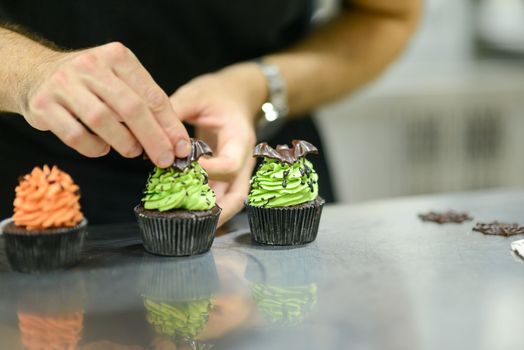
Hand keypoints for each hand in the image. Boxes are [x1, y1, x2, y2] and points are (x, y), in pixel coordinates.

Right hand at [21, 42, 189, 166]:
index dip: (170, 125)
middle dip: (153, 138)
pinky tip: (103, 147)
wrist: (34, 72)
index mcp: (117, 57)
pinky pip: (76, 135)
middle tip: (165, 159)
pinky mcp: (43, 104)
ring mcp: (63, 83)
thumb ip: (146, 105)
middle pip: (131, 108)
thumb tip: (175, 142)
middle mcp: (90, 65)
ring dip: (124, 143)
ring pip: (103, 121)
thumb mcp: (120, 81)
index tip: (181, 147)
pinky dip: (95, 148)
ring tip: (132, 150)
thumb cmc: (90, 84)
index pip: (152, 95)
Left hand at [170, 63, 265, 225]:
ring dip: (212, 215)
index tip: (186, 168)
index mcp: (240, 138)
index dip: (210, 170)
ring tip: (186, 224)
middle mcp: (244, 159)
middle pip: (238, 194)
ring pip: (231, 200)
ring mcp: (238, 170)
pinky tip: (186, 213)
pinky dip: (207, 207)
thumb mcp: (197, 94)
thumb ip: (175, 111)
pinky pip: (221, 196)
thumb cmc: (218, 93)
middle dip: (218, 212)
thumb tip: (148, 130)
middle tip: (191, 222)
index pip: (230, 163)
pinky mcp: (228, 175)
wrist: (237, 95)